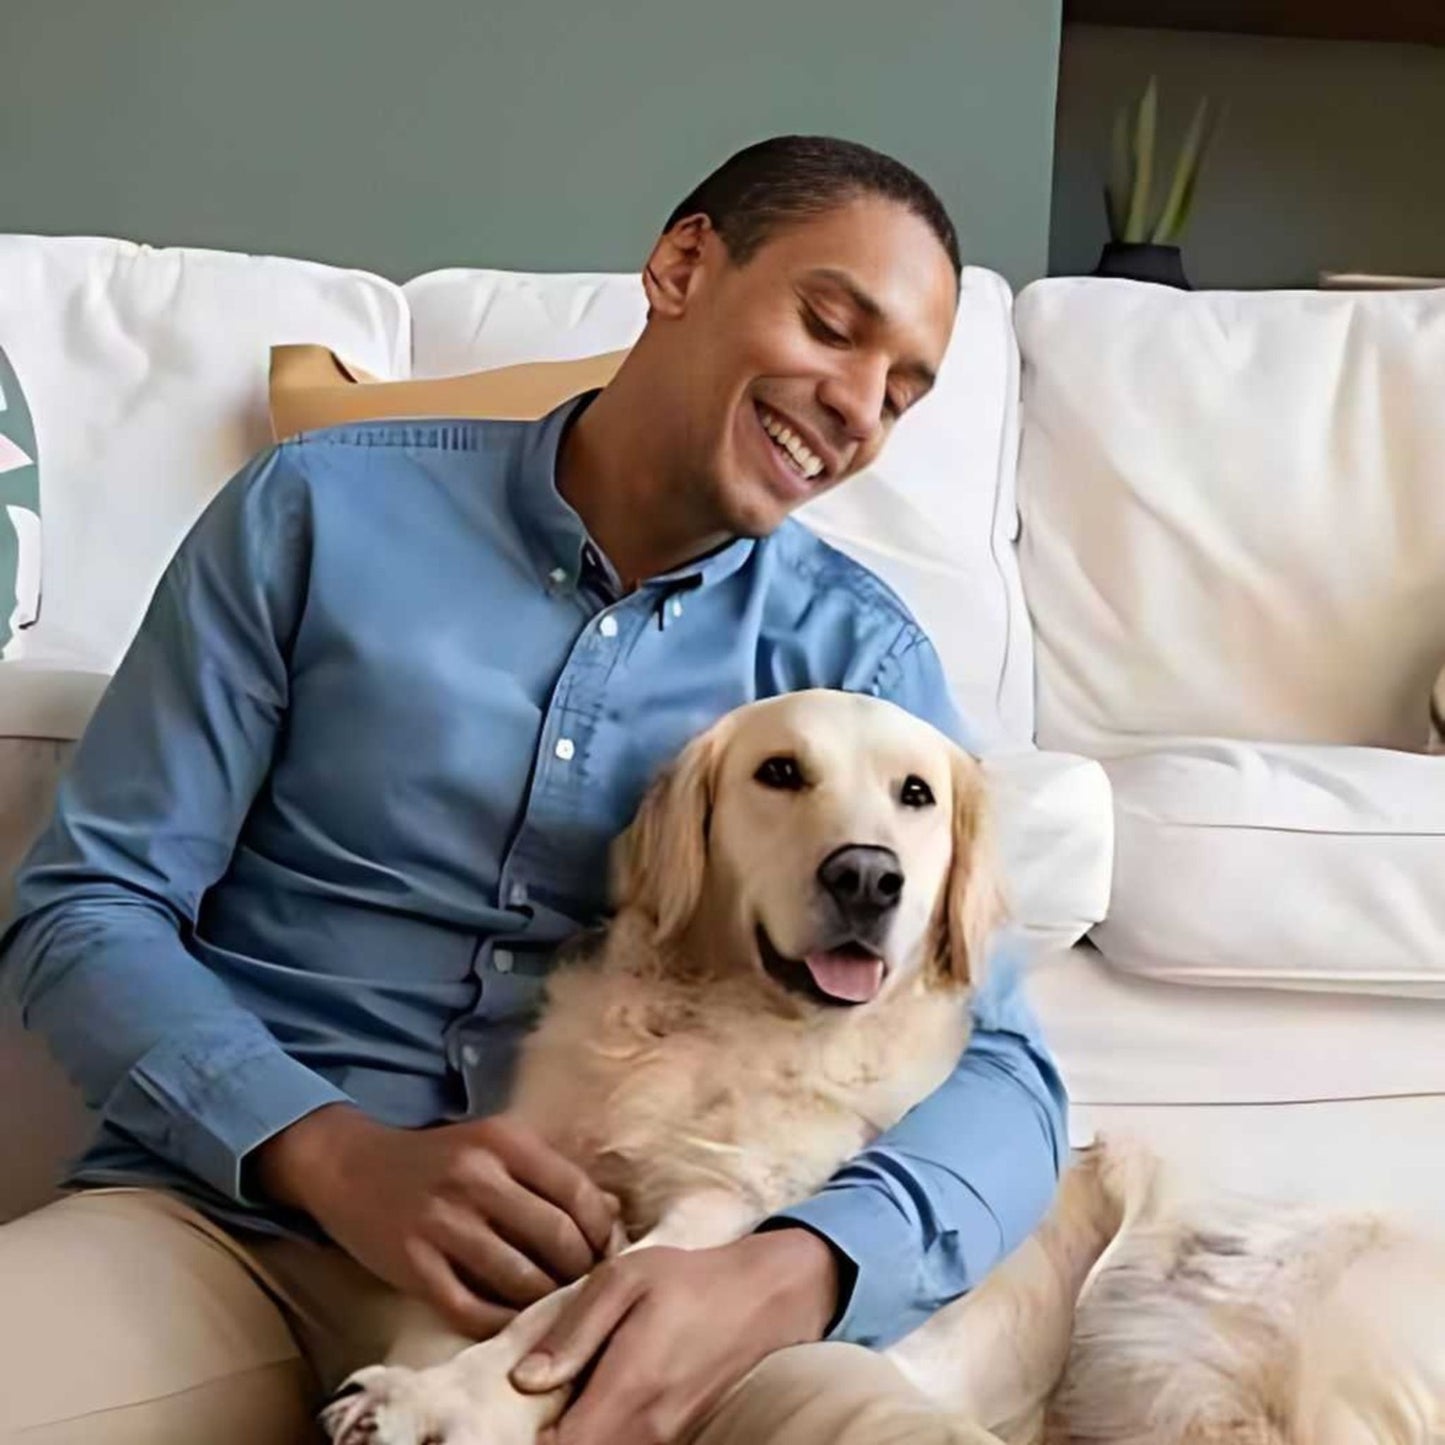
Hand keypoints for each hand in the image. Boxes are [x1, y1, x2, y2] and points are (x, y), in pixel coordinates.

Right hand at [255, 1104, 619, 1337]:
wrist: (352, 1167)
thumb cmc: (438, 1159)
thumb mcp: (494, 1145)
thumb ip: (549, 1172)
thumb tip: (613, 1212)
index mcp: (503, 1141)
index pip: (577, 1192)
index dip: (602, 1229)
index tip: (607, 1249)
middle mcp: (475, 1178)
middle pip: (556, 1239)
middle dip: (581, 1270)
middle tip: (585, 1283)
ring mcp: (442, 1224)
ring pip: (520, 1280)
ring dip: (546, 1300)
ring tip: (554, 1303)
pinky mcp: (414, 1266)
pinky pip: (473, 1310)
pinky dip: (502, 1322)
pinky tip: (513, 1319)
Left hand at [510, 1227, 839, 1444]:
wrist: (765, 1298)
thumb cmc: (689, 1280)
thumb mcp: (625, 1279)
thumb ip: (573, 1331)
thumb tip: (524, 1381)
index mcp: (629, 1389)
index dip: (523, 1440)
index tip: (507, 1414)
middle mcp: (648, 1430)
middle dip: (544, 1438)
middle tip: (528, 1405)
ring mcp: (668, 1441)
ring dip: (575, 1435)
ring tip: (560, 1400)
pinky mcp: (679, 1439)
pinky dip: (602, 1434)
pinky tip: (592, 1404)